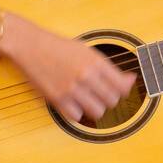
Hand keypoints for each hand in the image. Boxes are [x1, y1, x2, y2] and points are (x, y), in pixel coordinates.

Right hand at [2, 17, 136, 122]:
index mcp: (96, 61)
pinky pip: (77, 117)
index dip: (123, 90)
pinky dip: (76, 112)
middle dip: (108, 99)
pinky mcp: (57, 99)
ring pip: (98, 112)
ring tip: (87, 99)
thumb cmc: (59, 47)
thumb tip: (132, 79)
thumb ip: (109, 68)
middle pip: (112, 101)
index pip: (122, 86)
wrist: (30, 45)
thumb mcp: (87, 51)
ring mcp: (72, 89)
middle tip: (99, 93)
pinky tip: (72, 102)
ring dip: (94, 108)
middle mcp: (86, 75)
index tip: (117, 89)